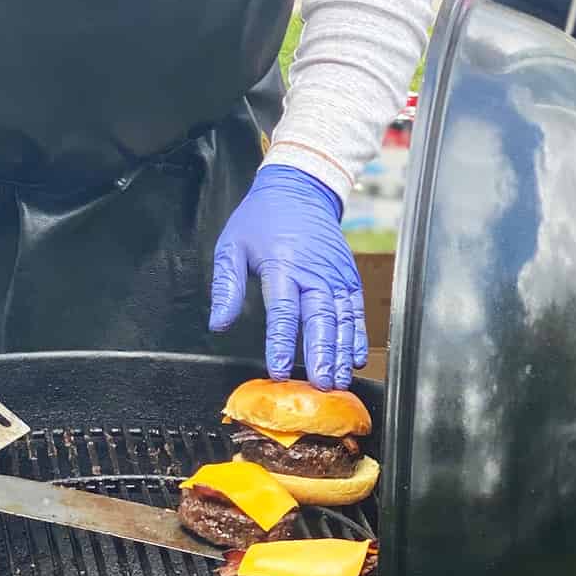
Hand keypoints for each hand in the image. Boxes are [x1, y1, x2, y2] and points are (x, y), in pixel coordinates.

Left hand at [208, 164, 366, 389]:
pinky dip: (358, 336)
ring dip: (340, 352)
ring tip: (337, 381)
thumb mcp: (231, 244)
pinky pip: (356, 311)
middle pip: (319, 318)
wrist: (300, 188)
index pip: (282, 310)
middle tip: (320, 386)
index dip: (281, 342)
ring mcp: (335, 274)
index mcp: (282, 263)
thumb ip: (226, 285)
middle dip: (320, 355)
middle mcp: (313, 271)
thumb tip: (218, 323)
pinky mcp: (349, 276)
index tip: (278, 370)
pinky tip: (355, 359)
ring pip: (342, 319)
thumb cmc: (261, 218)